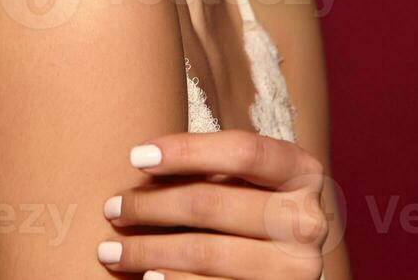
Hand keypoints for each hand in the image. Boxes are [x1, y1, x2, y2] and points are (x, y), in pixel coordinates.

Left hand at [96, 129, 330, 279]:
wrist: (289, 273)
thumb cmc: (253, 215)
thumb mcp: (247, 184)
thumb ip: (213, 168)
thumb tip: (140, 159)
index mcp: (302, 172)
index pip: (243, 151)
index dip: (187, 150)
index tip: (135, 156)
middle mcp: (306, 220)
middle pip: (213, 202)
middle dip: (151, 205)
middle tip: (111, 208)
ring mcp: (297, 268)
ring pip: (204, 251)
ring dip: (146, 249)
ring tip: (111, 249)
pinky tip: (146, 277)